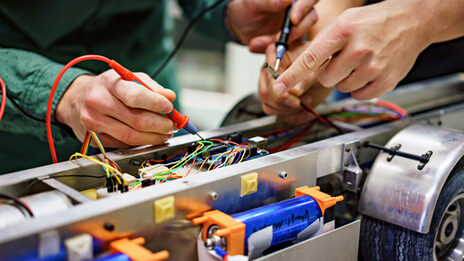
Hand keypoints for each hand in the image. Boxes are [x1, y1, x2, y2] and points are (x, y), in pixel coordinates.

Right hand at [56, 70, 176, 146]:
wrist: (77, 99)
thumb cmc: (108, 87)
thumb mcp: (129, 78)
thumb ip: (151, 87)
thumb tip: (170, 97)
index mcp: (109, 83)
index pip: (135, 96)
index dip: (156, 103)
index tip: (170, 108)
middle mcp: (98, 102)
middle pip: (137, 120)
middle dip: (161, 125)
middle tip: (173, 125)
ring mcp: (94, 122)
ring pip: (131, 137)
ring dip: (154, 137)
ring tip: (166, 133)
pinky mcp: (95, 138)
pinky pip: (124, 144)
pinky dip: (141, 142)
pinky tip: (149, 137)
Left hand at [227, 0, 318, 52]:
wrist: (238, 25)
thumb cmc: (245, 8)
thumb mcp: (252, 3)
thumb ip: (269, 1)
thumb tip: (287, 0)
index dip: (304, 8)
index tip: (293, 20)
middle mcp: (298, 11)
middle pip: (311, 18)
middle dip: (295, 31)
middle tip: (277, 38)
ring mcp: (295, 28)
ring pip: (299, 37)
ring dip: (278, 43)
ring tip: (256, 42)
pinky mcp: (289, 43)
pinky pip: (287, 50)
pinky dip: (270, 51)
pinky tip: (255, 46)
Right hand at [259, 41, 331, 122]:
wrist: (327, 65)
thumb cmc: (320, 57)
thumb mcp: (318, 64)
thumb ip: (306, 77)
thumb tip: (295, 92)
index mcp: (275, 54)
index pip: (269, 76)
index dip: (279, 90)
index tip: (295, 100)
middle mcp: (268, 71)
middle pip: (265, 94)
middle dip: (284, 103)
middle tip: (301, 102)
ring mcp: (271, 87)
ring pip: (270, 107)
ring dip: (290, 110)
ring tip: (308, 101)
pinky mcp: (278, 100)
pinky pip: (280, 115)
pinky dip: (295, 117)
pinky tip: (308, 112)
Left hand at [274, 0, 431, 99]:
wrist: (411, 22)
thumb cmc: (373, 22)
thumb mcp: (343, 22)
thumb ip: (322, 44)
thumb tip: (302, 69)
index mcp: (342, 31)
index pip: (310, 59)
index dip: (291, 76)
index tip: (278, 87)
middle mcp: (358, 50)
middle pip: (325, 79)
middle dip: (328, 72)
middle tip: (343, 58)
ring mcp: (373, 67)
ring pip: (341, 88)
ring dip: (345, 78)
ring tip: (359, 61)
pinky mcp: (385, 82)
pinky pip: (358, 95)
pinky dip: (359, 86)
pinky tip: (368, 70)